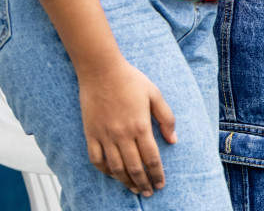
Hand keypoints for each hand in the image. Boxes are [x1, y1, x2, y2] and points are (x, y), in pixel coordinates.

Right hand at [76, 57, 176, 197]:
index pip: (151, 158)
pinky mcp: (90, 134)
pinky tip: (113, 175)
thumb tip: (173, 139)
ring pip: (116, 168)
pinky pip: (96, 159)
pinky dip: (104, 170)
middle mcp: (123, 134)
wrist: (101, 71)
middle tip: (150, 191)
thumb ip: (166, 118)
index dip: (157, 174)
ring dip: (126, 181)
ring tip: (134, 189)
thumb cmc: (130, 80)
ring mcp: (105, 136)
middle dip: (144, 182)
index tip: (161, 183)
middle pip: (134, 167)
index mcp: (140, 126)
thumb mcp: (155, 94)